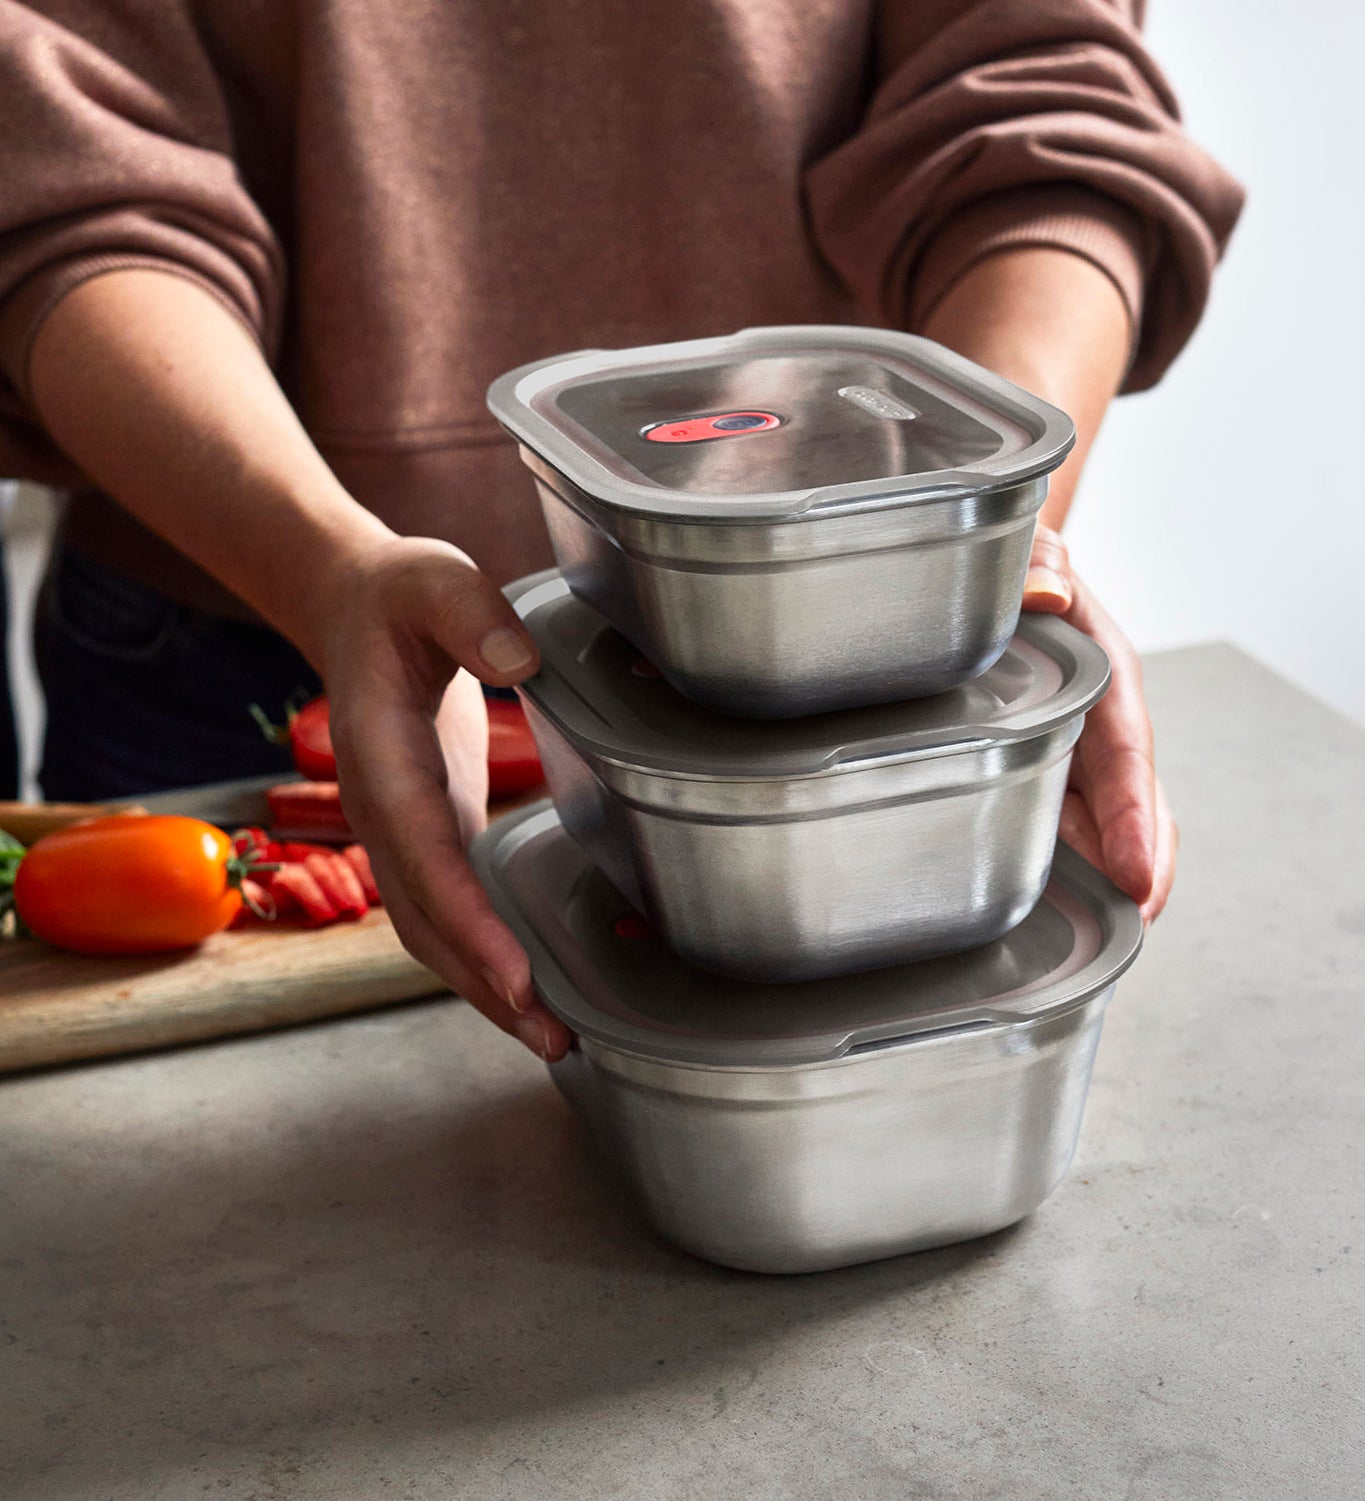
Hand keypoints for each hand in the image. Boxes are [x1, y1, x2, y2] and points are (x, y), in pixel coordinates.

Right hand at [317, 535, 572, 1060]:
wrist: (357, 610)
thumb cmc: (400, 596)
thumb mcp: (434, 578)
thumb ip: (470, 612)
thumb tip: (521, 658)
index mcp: (384, 755)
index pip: (425, 852)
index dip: (469, 919)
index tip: (518, 976)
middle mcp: (384, 810)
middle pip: (425, 917)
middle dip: (484, 983)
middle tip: (553, 1036)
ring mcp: (403, 829)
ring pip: (433, 929)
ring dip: (486, 987)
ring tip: (555, 1039)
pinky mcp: (431, 830)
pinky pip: (451, 908)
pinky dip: (486, 954)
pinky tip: (535, 985)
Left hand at [1023, 525, 1176, 922]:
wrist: (1026, 582)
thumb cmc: (1036, 572)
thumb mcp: (1039, 557)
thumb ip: (1042, 565)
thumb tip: (1046, 592)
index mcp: (1111, 686)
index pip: (1128, 760)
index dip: (1135, 819)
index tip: (1142, 875)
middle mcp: (1104, 734)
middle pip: (1133, 813)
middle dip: (1140, 870)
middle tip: (1134, 925)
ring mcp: (1082, 760)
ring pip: (1105, 832)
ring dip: (1105, 882)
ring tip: (1096, 943)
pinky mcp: (1055, 776)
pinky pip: (1068, 828)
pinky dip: (1069, 869)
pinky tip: (1047, 913)